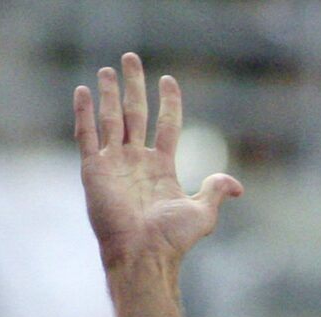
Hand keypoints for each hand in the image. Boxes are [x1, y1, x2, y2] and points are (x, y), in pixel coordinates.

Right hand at [75, 53, 242, 272]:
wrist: (143, 254)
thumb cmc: (172, 239)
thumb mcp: (202, 213)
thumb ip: (216, 191)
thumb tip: (237, 186)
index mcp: (161, 168)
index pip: (166, 125)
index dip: (169, 103)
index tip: (168, 80)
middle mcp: (136, 161)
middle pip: (135, 114)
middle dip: (134, 86)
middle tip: (132, 58)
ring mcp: (114, 163)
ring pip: (110, 119)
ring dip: (109, 93)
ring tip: (109, 68)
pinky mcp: (93, 169)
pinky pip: (87, 135)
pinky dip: (84, 113)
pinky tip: (83, 91)